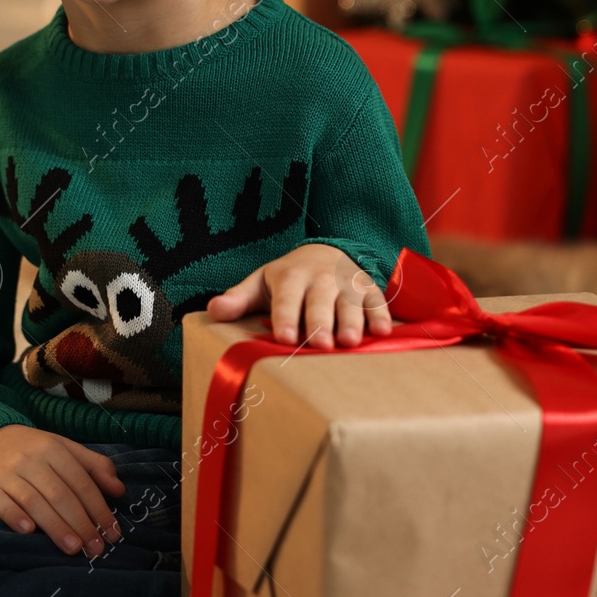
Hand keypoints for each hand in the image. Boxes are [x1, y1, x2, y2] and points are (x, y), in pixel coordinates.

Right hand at [0, 425, 124, 556]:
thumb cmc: (34, 450)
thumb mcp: (65, 449)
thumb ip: (95, 466)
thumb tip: (119, 490)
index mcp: (53, 449)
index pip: (81, 482)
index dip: (99, 508)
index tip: (112, 532)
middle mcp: (30, 460)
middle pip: (60, 494)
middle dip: (81, 523)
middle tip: (95, 548)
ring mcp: (6, 473)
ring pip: (33, 501)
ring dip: (55, 526)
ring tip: (73, 548)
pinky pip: (0, 503)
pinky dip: (14, 517)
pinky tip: (28, 532)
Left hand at [206, 243, 391, 348]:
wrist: (326, 252)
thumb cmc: (288, 278)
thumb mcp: (260, 283)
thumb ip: (238, 299)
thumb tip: (212, 311)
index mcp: (290, 278)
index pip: (286, 299)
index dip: (286, 317)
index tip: (285, 337)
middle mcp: (321, 279)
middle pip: (320, 302)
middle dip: (321, 322)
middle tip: (321, 345)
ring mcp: (347, 283)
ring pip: (350, 303)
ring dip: (352, 321)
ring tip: (350, 342)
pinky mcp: (369, 289)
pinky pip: (377, 302)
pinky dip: (381, 316)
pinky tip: (384, 332)